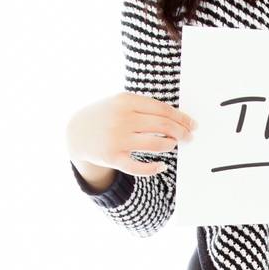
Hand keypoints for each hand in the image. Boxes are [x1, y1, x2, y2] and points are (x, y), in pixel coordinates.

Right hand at [67, 92, 196, 176]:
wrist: (76, 132)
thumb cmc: (105, 116)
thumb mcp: (120, 102)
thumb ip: (144, 107)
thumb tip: (176, 118)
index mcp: (126, 101)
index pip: (163, 109)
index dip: (181, 118)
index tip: (192, 124)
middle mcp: (122, 118)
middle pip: (163, 125)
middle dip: (181, 132)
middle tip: (189, 137)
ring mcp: (117, 139)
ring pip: (155, 144)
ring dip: (170, 145)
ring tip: (173, 145)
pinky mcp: (112, 158)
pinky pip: (139, 167)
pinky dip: (154, 168)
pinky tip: (162, 166)